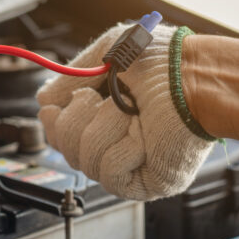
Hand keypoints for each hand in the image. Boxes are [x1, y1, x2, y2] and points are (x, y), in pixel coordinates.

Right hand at [37, 24, 215, 199]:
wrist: (195, 76)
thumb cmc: (164, 61)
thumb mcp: (106, 56)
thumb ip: (70, 77)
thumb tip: (43, 100)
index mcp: (104, 115)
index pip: (59, 132)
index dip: (55, 120)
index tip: (60, 104)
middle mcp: (113, 141)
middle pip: (64, 148)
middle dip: (78, 119)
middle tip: (104, 100)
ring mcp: (129, 164)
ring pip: (84, 161)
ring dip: (105, 129)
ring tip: (132, 113)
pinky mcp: (146, 183)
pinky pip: (109, 175)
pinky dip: (122, 149)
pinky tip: (141, 135)